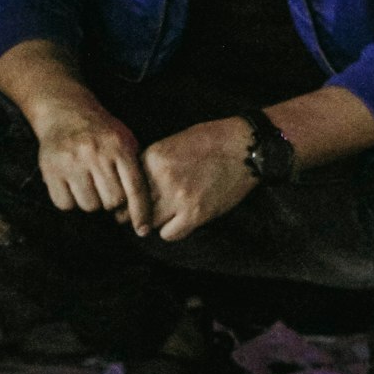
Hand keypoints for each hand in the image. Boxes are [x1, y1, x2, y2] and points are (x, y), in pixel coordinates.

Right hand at [34, 101, 152, 235]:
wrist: (66, 111)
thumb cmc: (101, 132)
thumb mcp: (125, 140)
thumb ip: (134, 170)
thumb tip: (141, 212)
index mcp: (118, 146)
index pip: (135, 187)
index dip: (141, 212)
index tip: (143, 230)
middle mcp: (95, 152)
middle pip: (112, 201)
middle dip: (112, 201)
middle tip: (106, 188)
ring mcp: (71, 161)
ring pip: (89, 205)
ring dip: (91, 201)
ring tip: (89, 184)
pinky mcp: (50, 169)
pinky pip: (65, 204)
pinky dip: (70, 201)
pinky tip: (72, 185)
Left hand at [139, 118, 256, 241]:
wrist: (244, 146)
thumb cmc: (211, 140)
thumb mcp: (175, 141)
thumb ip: (154, 162)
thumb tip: (138, 183)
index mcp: (154, 156)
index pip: (129, 185)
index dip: (130, 194)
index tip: (133, 200)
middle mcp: (162, 177)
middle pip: (135, 206)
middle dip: (138, 210)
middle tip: (145, 212)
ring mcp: (178, 197)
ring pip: (149, 222)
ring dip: (155, 221)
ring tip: (165, 215)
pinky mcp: (195, 214)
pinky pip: (169, 234)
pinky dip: (171, 230)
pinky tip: (179, 221)